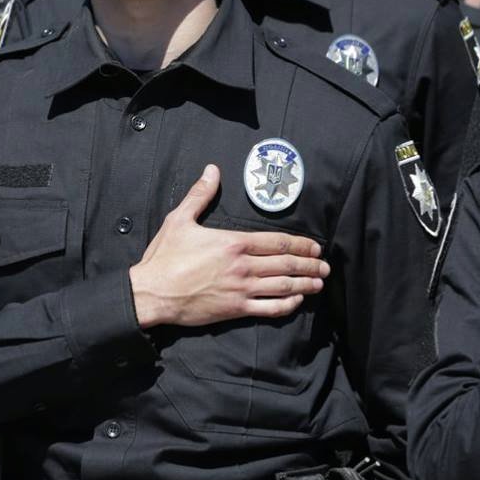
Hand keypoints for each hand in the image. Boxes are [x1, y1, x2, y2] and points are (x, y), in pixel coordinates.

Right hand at [127, 165, 328, 328]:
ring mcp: (242, 289)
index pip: (277, 242)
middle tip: (325, 266)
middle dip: (310, 265)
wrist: (153, 292)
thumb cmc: (165, 256)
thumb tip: (212, 170)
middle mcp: (243, 266)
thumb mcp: (179, 219)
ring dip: (306, 284)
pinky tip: (297, 301)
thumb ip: (200, 195)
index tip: (315, 246)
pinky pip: (271, 309)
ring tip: (319, 282)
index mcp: (233, 242)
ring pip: (284, 286)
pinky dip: (288, 305)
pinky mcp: (237, 309)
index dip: (301, 244)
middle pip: (287, 264)